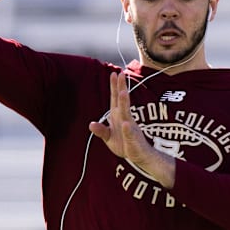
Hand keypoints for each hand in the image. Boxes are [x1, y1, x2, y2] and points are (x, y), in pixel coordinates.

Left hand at [89, 72, 175, 187]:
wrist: (139, 157)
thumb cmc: (125, 145)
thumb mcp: (109, 138)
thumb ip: (101, 130)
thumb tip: (91, 124)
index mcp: (118, 117)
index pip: (115, 99)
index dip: (114, 87)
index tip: (113, 73)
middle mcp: (125, 119)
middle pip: (122, 101)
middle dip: (121, 88)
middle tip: (120, 73)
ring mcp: (130, 128)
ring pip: (126, 114)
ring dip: (125, 104)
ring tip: (123, 93)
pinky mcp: (134, 139)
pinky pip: (130, 133)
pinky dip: (127, 129)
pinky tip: (126, 124)